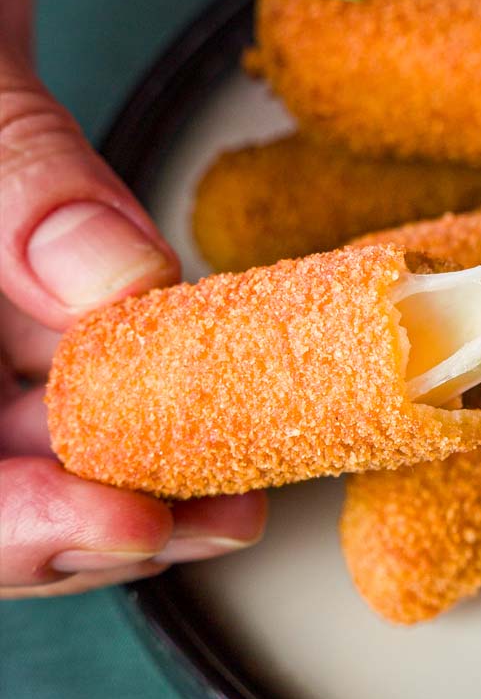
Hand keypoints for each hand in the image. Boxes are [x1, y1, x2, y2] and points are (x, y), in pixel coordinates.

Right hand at [0, 0, 265, 597]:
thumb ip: (15, 174)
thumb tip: (114, 285)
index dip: (5, 525)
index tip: (121, 525)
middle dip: (93, 515)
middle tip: (216, 519)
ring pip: (28, 428)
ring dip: (134, 466)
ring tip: (240, 488)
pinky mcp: (17, 269)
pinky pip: (73, 355)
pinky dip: (143, 385)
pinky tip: (216, 401)